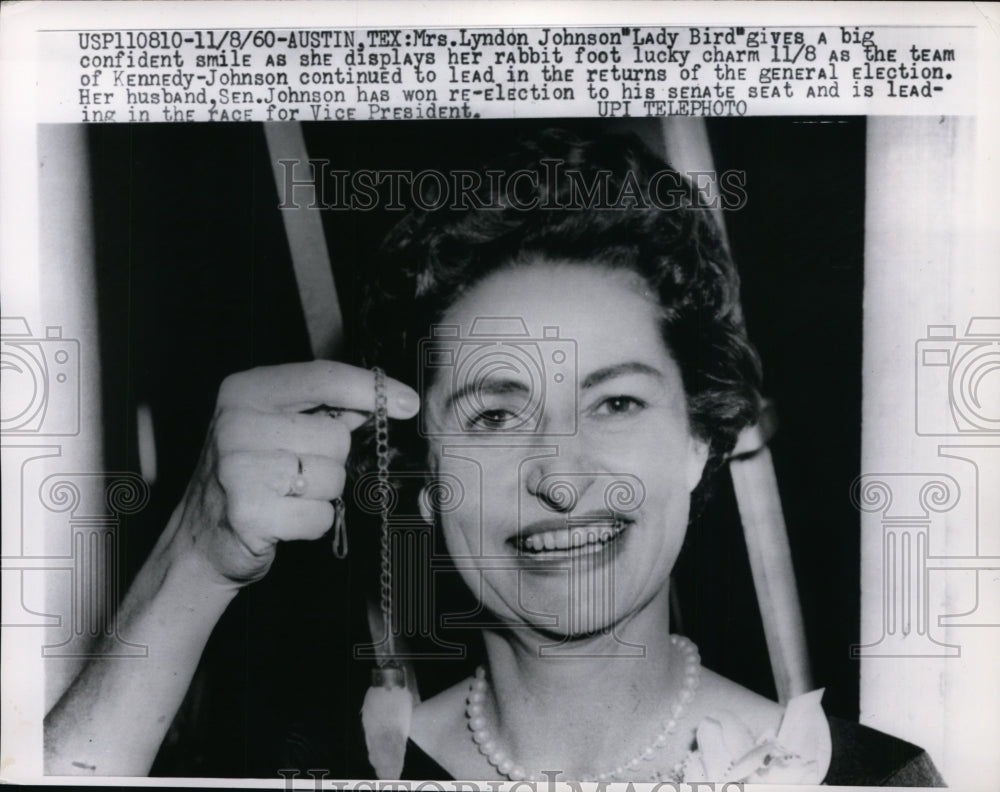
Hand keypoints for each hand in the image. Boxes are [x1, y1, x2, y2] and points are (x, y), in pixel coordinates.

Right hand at [167, 361, 418, 586]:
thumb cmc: (250, 477)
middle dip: (330, 461)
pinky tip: (283, 520)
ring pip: (332, 478)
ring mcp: (239, 468)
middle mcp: (236, 423)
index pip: (323, 378)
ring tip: (285, 496)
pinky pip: (320, 516)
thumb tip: (385, 398)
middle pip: (336, 437)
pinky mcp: (248, 513)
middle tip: (294, 473)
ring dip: (321, 495)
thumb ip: (324, 408)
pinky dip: (312, 524)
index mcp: (245, 390)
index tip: (408, 402)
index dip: (371, 389)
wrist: (199, 541)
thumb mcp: (274, 427)